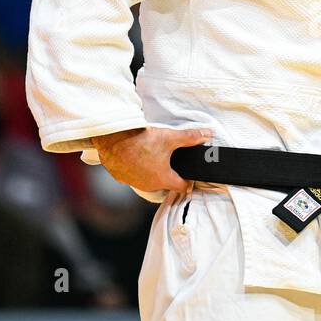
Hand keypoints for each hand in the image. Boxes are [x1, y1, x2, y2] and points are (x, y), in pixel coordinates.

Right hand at [91, 126, 213, 195]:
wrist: (112, 138)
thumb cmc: (140, 140)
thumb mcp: (170, 137)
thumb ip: (191, 137)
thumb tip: (208, 134)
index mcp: (163, 178)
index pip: (181, 187)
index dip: (188, 181)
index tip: (189, 177)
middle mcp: (148, 185)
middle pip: (164, 183)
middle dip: (168, 174)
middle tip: (169, 160)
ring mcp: (133, 182)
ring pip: (147, 180)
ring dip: (151, 172)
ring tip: (152, 156)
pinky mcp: (120, 177)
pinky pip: (132, 176)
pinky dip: (136, 169)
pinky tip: (136, 157)